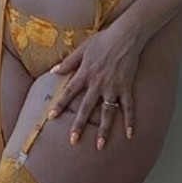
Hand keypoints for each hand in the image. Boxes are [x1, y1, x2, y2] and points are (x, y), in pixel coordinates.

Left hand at [47, 24, 141, 149]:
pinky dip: (130, 121)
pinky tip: (130, 135)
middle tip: (73, 141)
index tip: (52, 118)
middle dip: (79, 125)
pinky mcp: (126, 87)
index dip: (60, 105)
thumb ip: (68, 62)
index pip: (69, 92)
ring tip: (100, 146)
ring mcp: (113, 88)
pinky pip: (128, 108)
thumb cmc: (102, 40)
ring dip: (104, 130)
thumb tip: (53, 71)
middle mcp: (97, 84)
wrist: (125, 36)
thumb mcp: (82, 49)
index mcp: (84, 74)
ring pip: (107, 113)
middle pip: (86, 108)